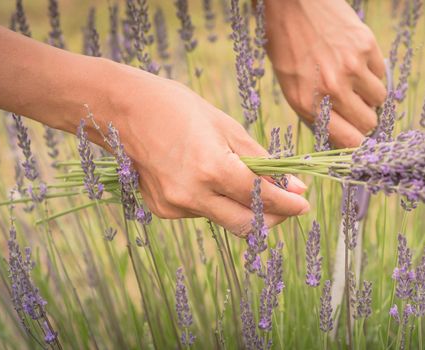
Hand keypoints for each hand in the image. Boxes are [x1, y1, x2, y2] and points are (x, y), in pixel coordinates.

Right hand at [96, 62, 309, 234]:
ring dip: (244, 207)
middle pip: (247, 225)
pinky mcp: (162, 209)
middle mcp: (192, 195)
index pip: (262, 198)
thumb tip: (294, 187)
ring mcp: (174, 206)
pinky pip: (202, 212)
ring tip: (245, 179)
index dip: (288, 203)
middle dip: (273, 217)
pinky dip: (217, 201)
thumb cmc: (177, 108)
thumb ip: (261, 161)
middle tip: (288, 203)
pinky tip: (209, 177)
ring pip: (224, 218)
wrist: (120, 109)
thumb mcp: (226, 126)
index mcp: (212, 169)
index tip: (304, 202)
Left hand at [264, 0, 387, 147]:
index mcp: (308, 103)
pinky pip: (381, 74)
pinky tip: (354, 59)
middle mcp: (332, 89)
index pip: (350, 141)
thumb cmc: (288, 47)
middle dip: (364, 118)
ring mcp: (352, 67)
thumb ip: (316, 113)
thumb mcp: (291, 86)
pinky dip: (372, 72)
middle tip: (355, 106)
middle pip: (369, 123)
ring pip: (379, 99)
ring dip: (369, 94)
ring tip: (352, 79)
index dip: (358, 144)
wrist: (292, 4)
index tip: (361, 140)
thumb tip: (345, 137)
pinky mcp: (366, 47)